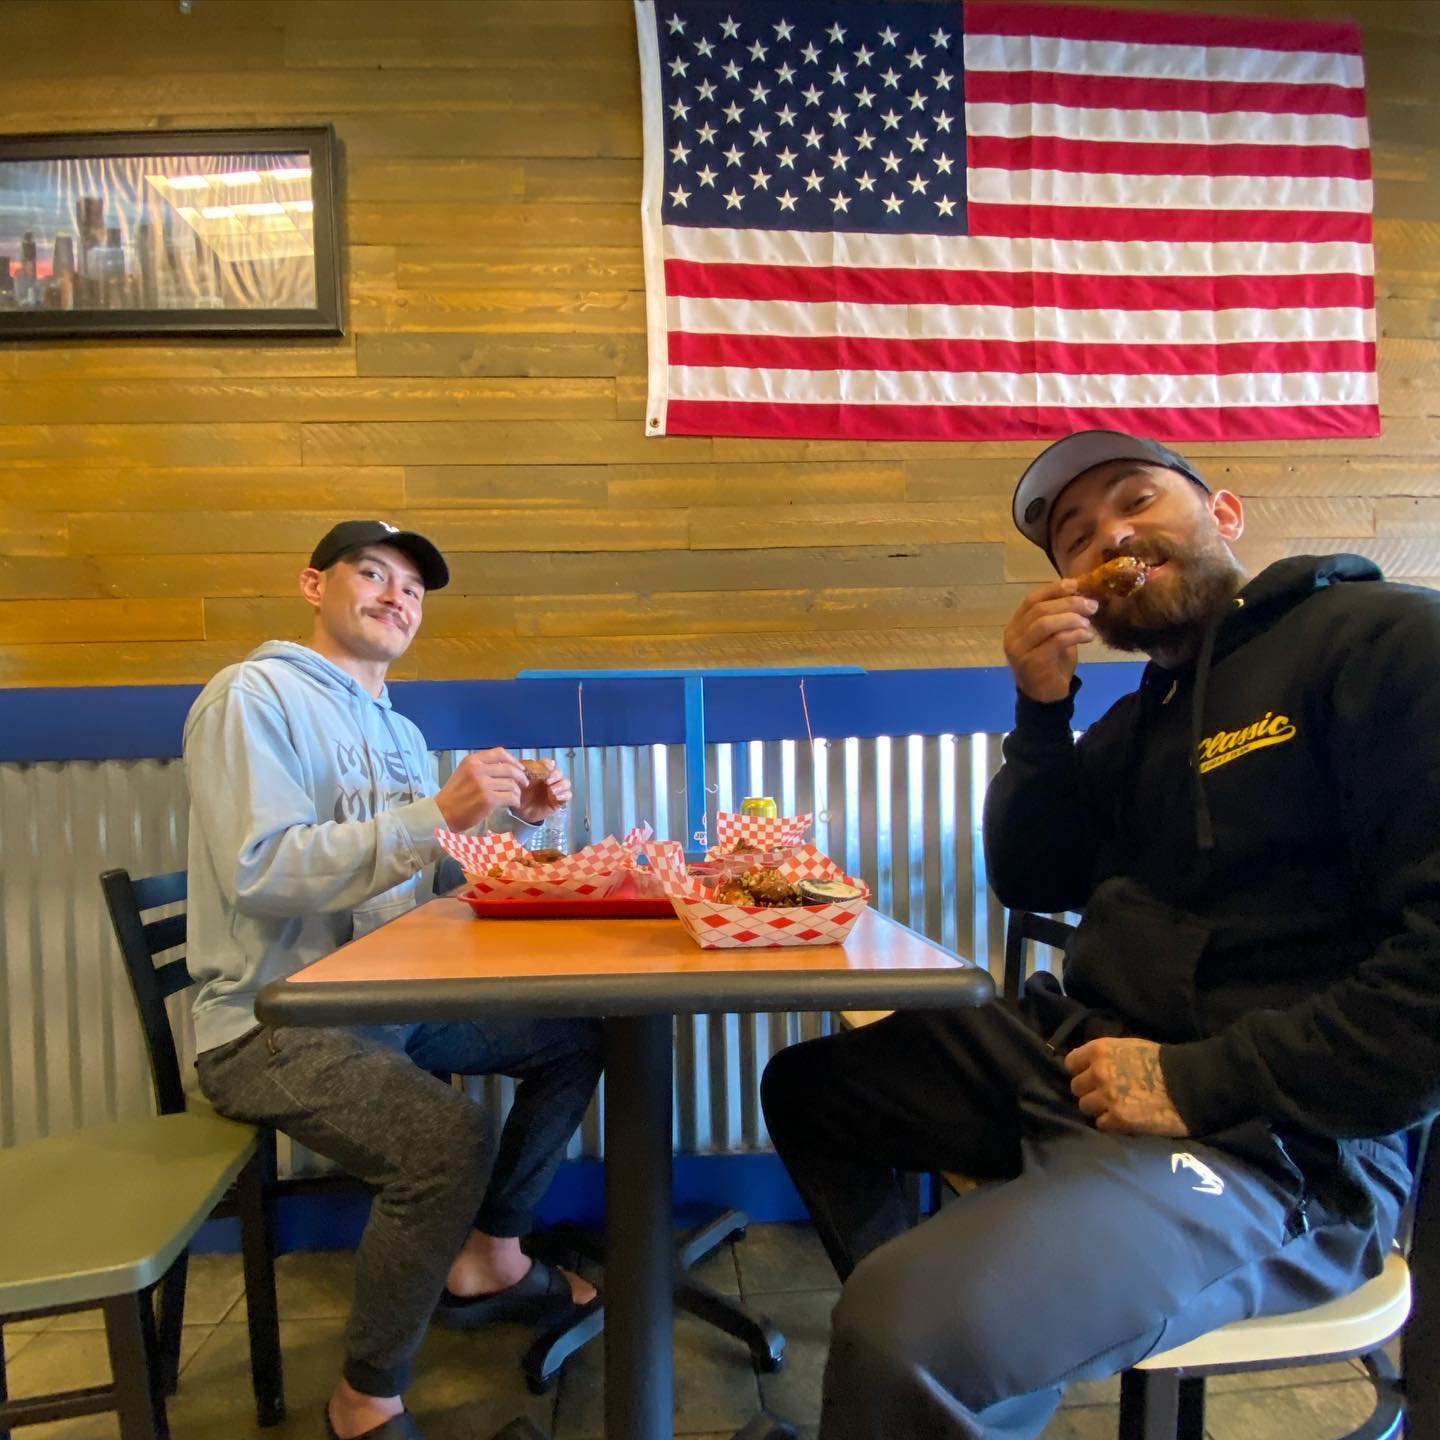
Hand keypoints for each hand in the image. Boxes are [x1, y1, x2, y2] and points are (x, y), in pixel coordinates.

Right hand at [435, 748, 527, 831]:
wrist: (441, 814)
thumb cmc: (454, 796)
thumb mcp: (465, 773)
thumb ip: (482, 768)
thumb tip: (507, 768)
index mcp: (472, 761)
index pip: (500, 753)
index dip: (514, 761)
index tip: (520, 768)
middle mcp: (478, 769)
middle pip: (509, 769)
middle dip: (521, 777)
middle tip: (524, 784)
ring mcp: (483, 784)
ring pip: (511, 784)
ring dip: (517, 792)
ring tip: (515, 797)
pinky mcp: (487, 799)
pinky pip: (510, 797)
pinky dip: (515, 801)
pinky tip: (513, 804)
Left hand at [515, 760, 571, 825]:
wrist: (519, 811)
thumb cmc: (519, 794)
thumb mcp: (518, 781)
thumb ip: (522, 772)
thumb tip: (528, 765)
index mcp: (541, 772)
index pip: (549, 764)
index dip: (548, 765)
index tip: (544, 769)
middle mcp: (550, 779)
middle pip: (559, 772)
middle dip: (555, 776)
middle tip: (547, 781)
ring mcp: (555, 790)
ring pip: (566, 783)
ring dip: (560, 785)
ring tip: (551, 791)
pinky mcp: (559, 800)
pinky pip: (568, 795)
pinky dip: (564, 795)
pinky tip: (555, 797)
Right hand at [1002, 580, 1098, 702]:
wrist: (1045, 697)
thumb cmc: (1051, 664)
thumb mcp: (1054, 636)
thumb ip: (1059, 617)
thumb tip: (1080, 593)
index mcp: (1016, 625)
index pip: (1031, 600)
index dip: (1054, 589)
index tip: (1076, 585)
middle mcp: (1013, 636)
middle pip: (1039, 609)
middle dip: (1069, 603)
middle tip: (1092, 605)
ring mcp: (1019, 650)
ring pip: (1045, 623)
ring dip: (1071, 619)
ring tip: (1089, 622)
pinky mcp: (1032, 663)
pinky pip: (1055, 642)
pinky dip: (1074, 635)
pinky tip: (1088, 637)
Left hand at [1065, 1038, 1189, 1136]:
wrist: (1189, 1084)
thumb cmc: (1161, 1062)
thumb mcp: (1127, 1047)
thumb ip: (1103, 1056)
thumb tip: (1084, 1065)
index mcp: (1099, 1050)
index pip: (1071, 1063)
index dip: (1081, 1071)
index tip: (1091, 1077)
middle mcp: (1098, 1072)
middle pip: (1076, 1087)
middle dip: (1089, 1091)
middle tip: (1106, 1095)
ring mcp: (1107, 1097)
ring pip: (1085, 1107)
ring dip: (1098, 1109)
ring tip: (1116, 1108)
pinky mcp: (1118, 1120)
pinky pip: (1100, 1124)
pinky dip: (1110, 1124)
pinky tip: (1124, 1119)